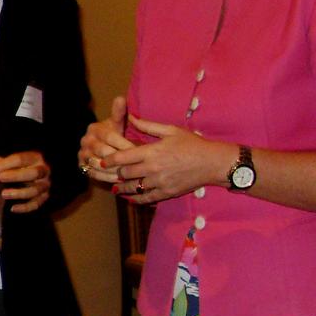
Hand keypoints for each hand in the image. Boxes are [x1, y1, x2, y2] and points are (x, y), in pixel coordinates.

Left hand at [0, 151, 50, 212]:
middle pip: (33, 173)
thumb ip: (3, 164)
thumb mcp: (12, 161)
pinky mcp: (44, 197)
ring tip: (3, 194)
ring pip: (34, 190)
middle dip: (15, 176)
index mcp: (35, 157)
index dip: (5, 165)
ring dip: (18, 193)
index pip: (20, 159)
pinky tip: (12, 208)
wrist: (32, 175)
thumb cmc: (19, 167)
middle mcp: (44, 170)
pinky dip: (24, 207)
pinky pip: (35, 204)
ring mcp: (45, 185)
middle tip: (0, 178)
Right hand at [79, 96, 133, 182]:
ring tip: (129, 175)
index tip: (137, 150)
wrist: (100, 148)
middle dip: (120, 159)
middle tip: (135, 166)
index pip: (109, 136)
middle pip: (103, 151)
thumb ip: (119, 113)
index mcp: (94, 128)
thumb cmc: (114, 135)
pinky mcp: (81, 166)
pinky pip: (93, 173)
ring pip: (99, 163)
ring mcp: (81, 154)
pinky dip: (106, 178)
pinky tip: (119, 181)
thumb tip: (120, 98)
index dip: (124, 143)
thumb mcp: (117, 124)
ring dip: (113, 170)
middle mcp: (85, 140)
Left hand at [105, 114, 235, 203]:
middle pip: (125, 174)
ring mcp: (159, 182)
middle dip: (115, 173)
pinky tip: (130, 198)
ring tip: (115, 188)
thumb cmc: (192, 144)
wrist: (213, 163)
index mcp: (151, 152)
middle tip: (107, 173)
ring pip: (133, 188)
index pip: (123, 158)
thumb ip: (147, 125)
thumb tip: (130, 117)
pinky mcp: (167, 193)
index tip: (102, 160)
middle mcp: (153, 169)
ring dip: (122, 188)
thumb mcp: (170, 130)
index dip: (109, 160)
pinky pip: (147, 198)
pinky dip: (136, 199)